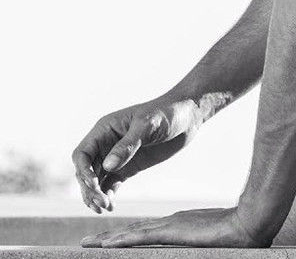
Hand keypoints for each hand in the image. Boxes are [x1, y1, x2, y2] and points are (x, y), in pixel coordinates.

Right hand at [71, 96, 203, 212]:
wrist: (187, 117)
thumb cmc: (167, 113)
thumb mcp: (148, 125)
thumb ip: (128, 145)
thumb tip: (108, 166)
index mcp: (105, 129)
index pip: (83, 153)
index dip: (83, 170)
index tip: (93, 184)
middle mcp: (106, 144)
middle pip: (87, 171)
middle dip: (90, 188)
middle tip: (101, 203)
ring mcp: (117, 157)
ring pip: (97, 180)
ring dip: (96, 195)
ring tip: (105, 208)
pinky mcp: (128, 167)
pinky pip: (111, 184)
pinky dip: (108, 195)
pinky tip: (111, 206)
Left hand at [80, 207, 270, 247]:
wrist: (247, 223)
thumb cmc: (238, 234)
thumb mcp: (215, 238)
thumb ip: (204, 241)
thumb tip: (203, 244)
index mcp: (179, 226)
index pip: (146, 233)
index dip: (126, 237)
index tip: (108, 242)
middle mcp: (171, 224)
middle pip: (133, 232)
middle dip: (109, 238)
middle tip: (86, 243)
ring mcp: (171, 226)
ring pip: (131, 234)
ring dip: (108, 240)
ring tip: (87, 244)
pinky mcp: (173, 231)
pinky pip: (141, 237)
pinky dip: (121, 240)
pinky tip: (105, 245)